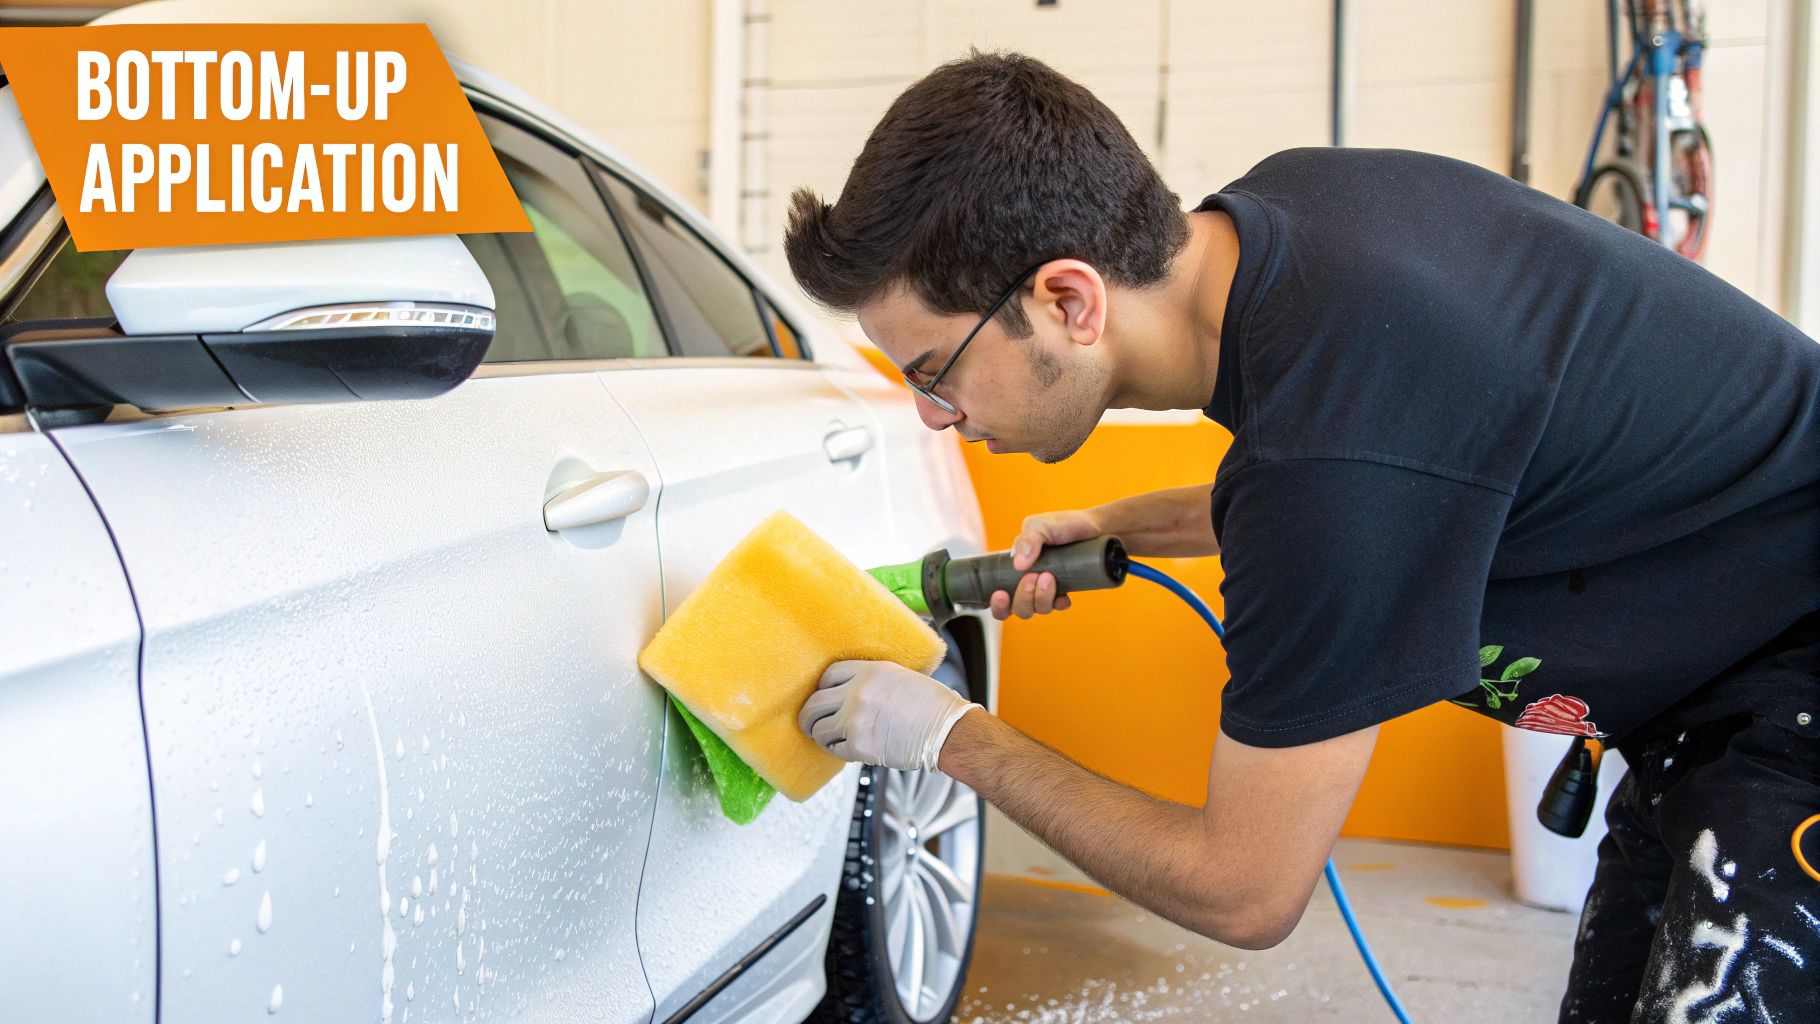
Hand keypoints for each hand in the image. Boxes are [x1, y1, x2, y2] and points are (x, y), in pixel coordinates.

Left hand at [798, 660, 978, 770]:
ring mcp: (856, 720)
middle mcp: (858, 693)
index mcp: (870, 671)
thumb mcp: (900, 676)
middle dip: (809, 715)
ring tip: (827, 738)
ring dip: (820, 735)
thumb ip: (871, 680)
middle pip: (814, 703)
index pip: (827, 675)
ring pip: (818, 729)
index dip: (822, 688)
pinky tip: (846, 748)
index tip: (824, 696)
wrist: (948, 731)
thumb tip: (849, 690)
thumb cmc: (932, 705)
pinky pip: (835, 749)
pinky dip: (837, 750)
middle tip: (811, 722)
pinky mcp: (860, 746)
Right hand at [991, 508, 1103, 619]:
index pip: (999, 598)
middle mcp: (1030, 583)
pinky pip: (1059, 606)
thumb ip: (1027, 540)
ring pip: (1038, 609)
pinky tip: (1064, 593)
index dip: (997, 604)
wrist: (1096, 527)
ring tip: (1050, 577)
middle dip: (1023, 597)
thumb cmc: (1063, 524)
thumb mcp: (1040, 525)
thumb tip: (1018, 565)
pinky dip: (1059, 602)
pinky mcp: (1065, 591)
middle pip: (1019, 608)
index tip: (1001, 594)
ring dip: (1041, 598)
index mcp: (1016, 569)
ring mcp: (1048, 589)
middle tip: (1034, 577)